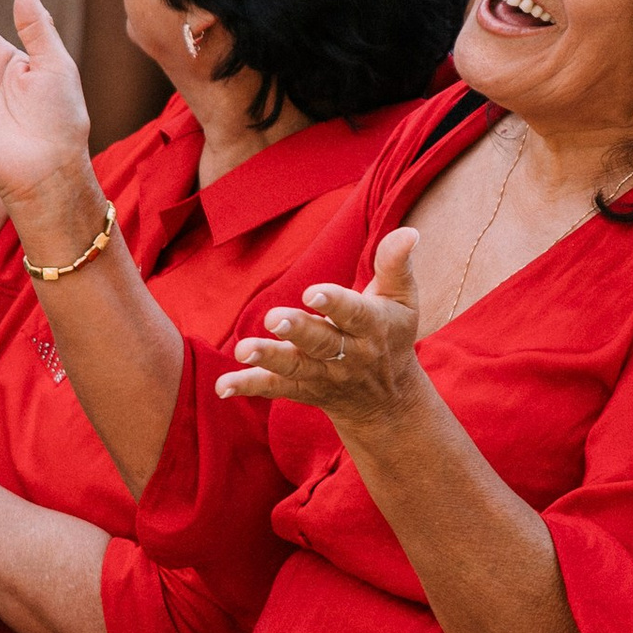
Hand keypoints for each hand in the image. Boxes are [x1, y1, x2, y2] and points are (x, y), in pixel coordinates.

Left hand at [223, 230, 425, 435]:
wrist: (389, 401)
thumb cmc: (392, 335)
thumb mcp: (402, 300)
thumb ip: (396, 265)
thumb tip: (408, 232)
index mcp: (372, 327)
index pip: (354, 314)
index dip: (334, 303)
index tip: (312, 292)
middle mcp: (348, 355)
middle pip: (321, 343)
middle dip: (298, 331)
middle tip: (275, 319)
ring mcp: (324, 375)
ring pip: (295, 367)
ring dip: (269, 359)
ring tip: (244, 350)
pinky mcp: (303, 389)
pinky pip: (275, 388)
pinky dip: (249, 386)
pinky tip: (224, 386)